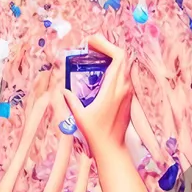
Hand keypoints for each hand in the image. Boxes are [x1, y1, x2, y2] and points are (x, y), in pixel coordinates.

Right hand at [63, 35, 132, 159]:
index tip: (90, 43)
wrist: (112, 147)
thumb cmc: (96, 132)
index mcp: (114, 88)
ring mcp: (128, 92)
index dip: (106, 44)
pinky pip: (124, 75)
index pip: (119, 57)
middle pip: (122, 57)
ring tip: (93, 56)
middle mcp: (124, 88)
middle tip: (89, 47)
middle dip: (106, 47)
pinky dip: (113, 67)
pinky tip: (99, 70)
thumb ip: (71, 99)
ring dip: (110, 57)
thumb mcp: (79, 114)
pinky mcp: (128, 97)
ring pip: (124, 66)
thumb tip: (63, 88)